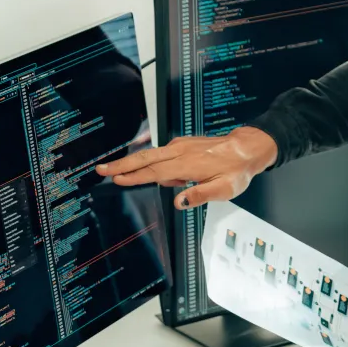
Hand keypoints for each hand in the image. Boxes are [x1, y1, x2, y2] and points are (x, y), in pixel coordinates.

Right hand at [95, 127, 277, 208]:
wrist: (246, 148)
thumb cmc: (236, 170)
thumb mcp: (224, 189)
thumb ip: (200, 195)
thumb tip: (179, 202)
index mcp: (188, 164)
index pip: (155, 171)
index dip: (135, 177)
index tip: (117, 179)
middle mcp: (181, 151)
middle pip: (145, 158)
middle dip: (121, 164)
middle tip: (101, 169)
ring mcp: (181, 146)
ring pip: (151, 154)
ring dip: (132, 162)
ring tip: (116, 170)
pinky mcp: (183, 144)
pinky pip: (162, 154)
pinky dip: (152, 162)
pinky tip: (162, 175)